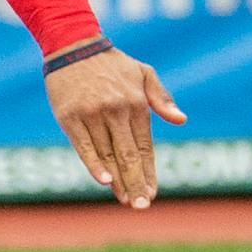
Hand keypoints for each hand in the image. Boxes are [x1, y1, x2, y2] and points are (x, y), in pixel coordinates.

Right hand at [44, 42, 184, 208]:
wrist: (74, 45)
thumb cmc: (112, 63)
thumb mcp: (144, 73)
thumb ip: (161, 98)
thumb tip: (181, 120)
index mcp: (136, 103)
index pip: (145, 146)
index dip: (149, 171)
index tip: (153, 192)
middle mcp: (116, 111)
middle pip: (128, 155)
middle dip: (136, 182)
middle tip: (142, 205)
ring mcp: (93, 115)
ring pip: (107, 154)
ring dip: (117, 180)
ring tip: (126, 200)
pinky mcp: (70, 117)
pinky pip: (84, 146)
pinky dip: (94, 164)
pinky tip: (104, 181)